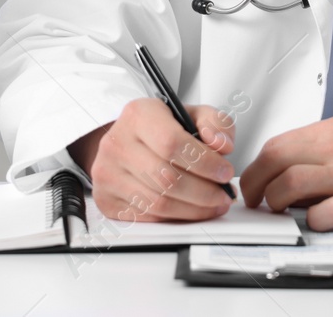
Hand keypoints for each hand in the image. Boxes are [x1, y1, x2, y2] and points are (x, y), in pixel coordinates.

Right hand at [68, 98, 236, 221]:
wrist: (128, 141)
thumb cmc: (163, 128)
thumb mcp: (192, 114)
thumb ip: (215, 122)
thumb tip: (222, 145)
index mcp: (138, 114)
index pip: (172, 143)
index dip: (205, 163)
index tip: (225, 172)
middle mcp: (117, 142)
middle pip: (166, 178)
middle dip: (204, 192)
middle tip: (223, 194)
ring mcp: (107, 173)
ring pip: (158, 203)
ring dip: (194, 209)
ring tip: (214, 203)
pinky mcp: (106, 199)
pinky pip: (147, 217)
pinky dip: (176, 217)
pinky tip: (191, 209)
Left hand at [239, 120, 332, 230]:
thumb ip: (324, 150)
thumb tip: (291, 170)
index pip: (277, 144)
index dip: (256, 168)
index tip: (253, 183)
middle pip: (276, 161)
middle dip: (255, 185)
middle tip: (256, 202)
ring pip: (292, 184)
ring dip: (277, 202)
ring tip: (280, 214)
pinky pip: (327, 212)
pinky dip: (313, 221)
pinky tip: (317, 223)